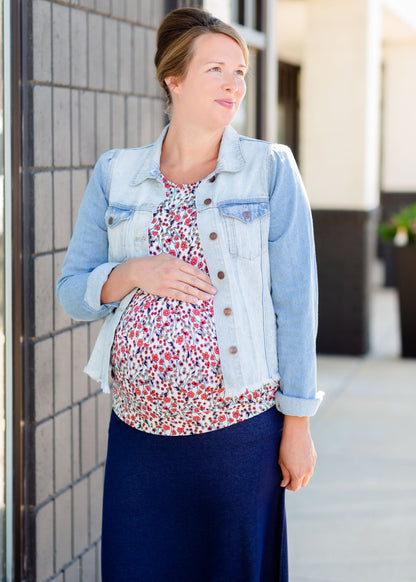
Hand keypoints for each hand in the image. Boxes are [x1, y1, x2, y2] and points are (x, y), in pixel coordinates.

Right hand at [101, 253, 216, 303]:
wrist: (137, 270)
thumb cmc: (153, 263)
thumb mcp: (167, 257)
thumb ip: (179, 262)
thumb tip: (192, 269)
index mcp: (176, 262)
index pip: (194, 270)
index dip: (204, 277)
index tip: (212, 282)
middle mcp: (173, 271)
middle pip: (193, 280)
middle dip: (205, 286)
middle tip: (214, 291)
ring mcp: (168, 281)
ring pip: (187, 288)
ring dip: (199, 294)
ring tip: (208, 298)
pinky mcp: (163, 290)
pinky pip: (178, 295)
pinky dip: (187, 298)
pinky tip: (195, 301)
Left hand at [278, 416, 316, 491]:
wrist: (296, 432)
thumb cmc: (286, 446)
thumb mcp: (282, 462)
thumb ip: (285, 475)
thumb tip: (284, 484)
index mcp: (298, 474)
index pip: (295, 487)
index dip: (289, 487)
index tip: (285, 484)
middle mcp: (307, 471)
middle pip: (303, 483)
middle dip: (296, 483)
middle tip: (289, 477)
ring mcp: (312, 464)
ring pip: (308, 476)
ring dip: (302, 476)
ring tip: (294, 468)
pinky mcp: (314, 457)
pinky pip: (311, 467)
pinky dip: (306, 468)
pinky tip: (299, 460)